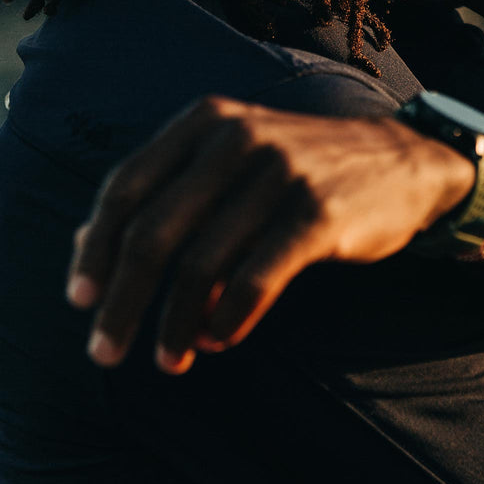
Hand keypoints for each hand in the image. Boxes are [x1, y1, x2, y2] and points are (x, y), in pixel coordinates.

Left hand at [66, 97, 475, 371]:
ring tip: (169, 361)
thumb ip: (166, 192)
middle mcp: (236, 139)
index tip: (81, 300)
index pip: (125, 187)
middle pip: (153, 232)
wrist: (403, 161)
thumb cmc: (300, 170)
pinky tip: (219, 340)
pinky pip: (255, 279)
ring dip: (175, 325)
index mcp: (205, 122)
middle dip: (122, 301)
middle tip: (104, 352)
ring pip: (201, 265)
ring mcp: (279, 174)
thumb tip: (85, 246)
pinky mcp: (317, 214)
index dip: (95, 248)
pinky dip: (228, 319)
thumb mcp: (231, 159)